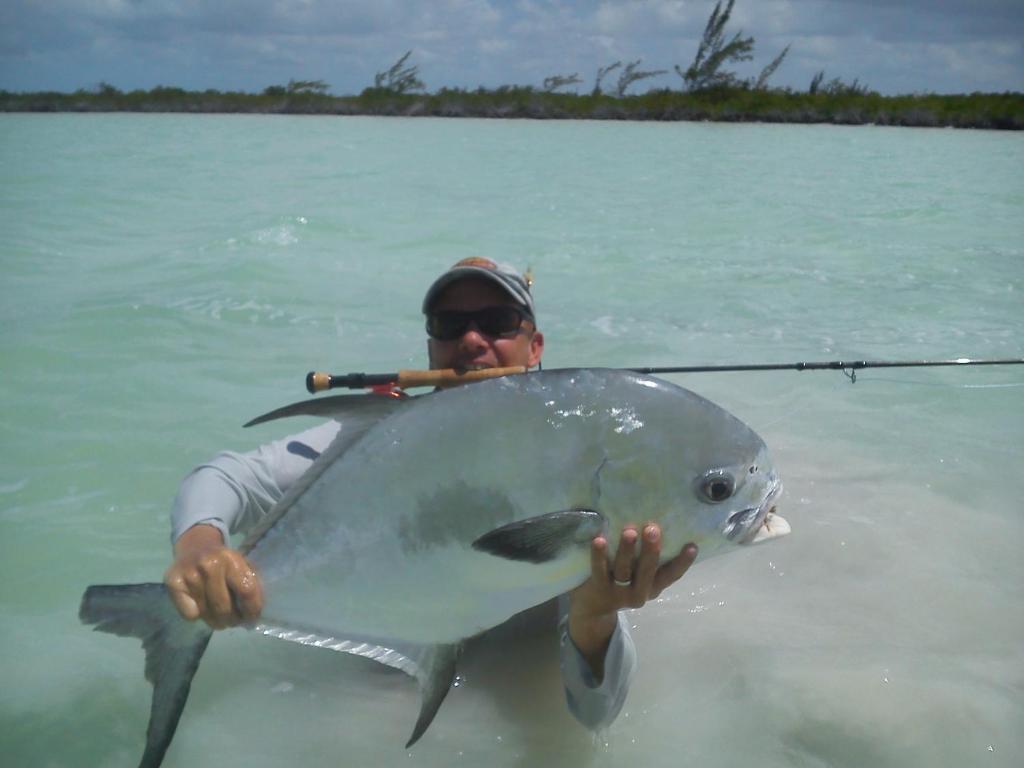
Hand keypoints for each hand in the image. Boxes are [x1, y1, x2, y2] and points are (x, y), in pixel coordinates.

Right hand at [163, 524, 262, 628]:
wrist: (194, 546)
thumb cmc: (223, 560)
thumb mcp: (242, 564)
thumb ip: (250, 584)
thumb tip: (254, 613)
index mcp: (231, 558)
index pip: (246, 591)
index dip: (252, 609)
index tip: (252, 618)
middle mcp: (209, 565)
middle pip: (224, 607)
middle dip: (233, 620)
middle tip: (235, 622)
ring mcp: (190, 574)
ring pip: (207, 613)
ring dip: (217, 622)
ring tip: (221, 619)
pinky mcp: (173, 583)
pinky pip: (189, 614)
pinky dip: (198, 616)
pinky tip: (202, 608)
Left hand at [568, 523, 697, 679]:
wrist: (593, 610)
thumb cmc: (621, 583)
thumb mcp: (639, 577)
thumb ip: (647, 560)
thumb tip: (659, 526)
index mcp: (653, 588)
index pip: (671, 575)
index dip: (683, 562)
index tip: (692, 545)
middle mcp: (639, 593)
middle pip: (647, 571)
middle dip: (651, 550)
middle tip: (653, 528)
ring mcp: (618, 593)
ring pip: (624, 570)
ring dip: (627, 550)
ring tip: (629, 531)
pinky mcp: (598, 589)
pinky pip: (599, 570)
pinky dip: (599, 555)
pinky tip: (600, 539)